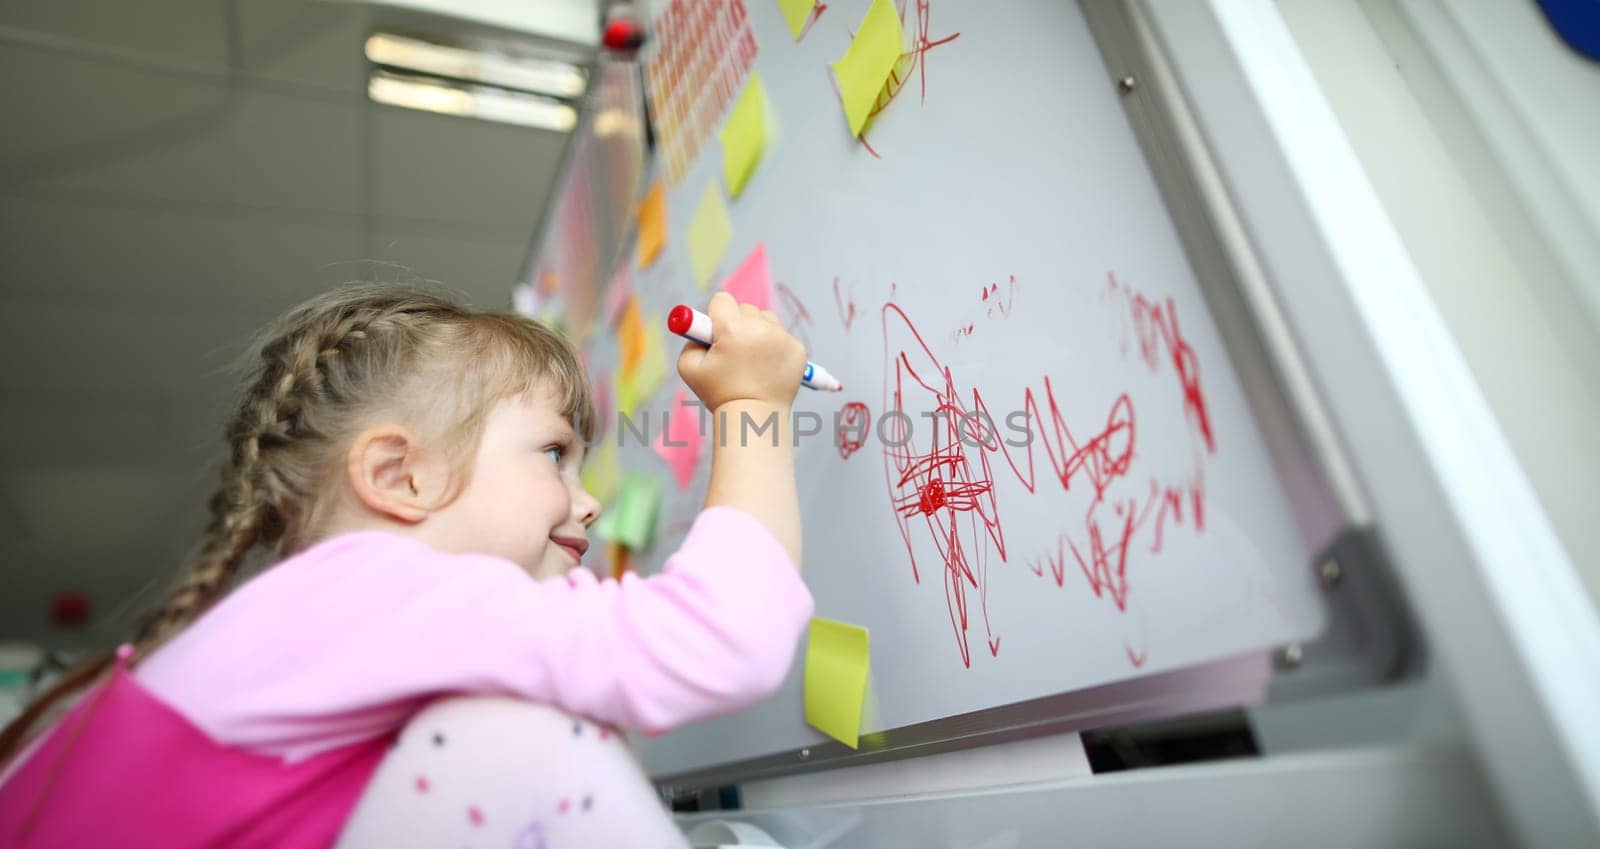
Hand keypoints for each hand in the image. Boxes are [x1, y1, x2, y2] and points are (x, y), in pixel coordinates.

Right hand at [676, 292, 806, 412]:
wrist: (754, 418)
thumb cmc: (719, 393)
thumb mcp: (689, 367)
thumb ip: (690, 339)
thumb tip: (702, 325)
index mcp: (733, 329)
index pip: (722, 300)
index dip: (715, 316)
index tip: (716, 334)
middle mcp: (761, 328)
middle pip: (745, 308)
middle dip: (737, 324)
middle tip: (734, 352)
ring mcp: (783, 338)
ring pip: (766, 319)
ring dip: (757, 332)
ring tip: (752, 359)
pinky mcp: (798, 349)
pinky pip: (782, 336)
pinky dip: (775, 347)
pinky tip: (767, 367)